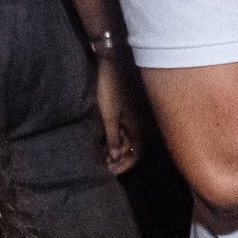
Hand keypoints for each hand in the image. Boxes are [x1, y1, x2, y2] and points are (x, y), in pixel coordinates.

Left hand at [94, 57, 141, 174]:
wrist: (112, 66)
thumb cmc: (111, 90)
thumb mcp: (110, 117)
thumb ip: (114, 137)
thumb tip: (116, 156)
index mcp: (137, 128)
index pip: (135, 155)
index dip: (124, 165)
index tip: (110, 171)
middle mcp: (137, 125)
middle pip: (131, 150)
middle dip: (119, 160)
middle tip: (103, 166)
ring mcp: (131, 118)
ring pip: (126, 141)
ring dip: (115, 150)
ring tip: (100, 155)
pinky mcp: (123, 112)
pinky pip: (122, 131)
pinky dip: (114, 139)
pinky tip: (103, 141)